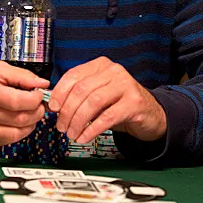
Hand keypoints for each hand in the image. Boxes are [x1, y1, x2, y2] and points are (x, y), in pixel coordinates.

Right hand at [0, 61, 48, 145]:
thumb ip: (21, 75)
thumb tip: (42, 83)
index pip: (18, 101)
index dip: (35, 99)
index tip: (39, 94)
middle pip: (20, 118)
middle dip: (37, 111)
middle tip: (38, 104)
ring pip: (18, 132)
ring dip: (31, 123)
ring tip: (30, 112)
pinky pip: (9, 141)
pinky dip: (20, 132)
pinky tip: (19, 122)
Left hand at [48, 57, 166, 143]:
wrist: (150, 114)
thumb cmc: (120, 104)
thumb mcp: (98, 95)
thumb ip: (79, 96)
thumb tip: (55, 106)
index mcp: (100, 66)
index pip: (73, 75)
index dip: (60, 93)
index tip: (52, 108)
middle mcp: (113, 71)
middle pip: (82, 89)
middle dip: (67, 111)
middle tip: (61, 126)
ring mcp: (126, 85)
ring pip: (93, 102)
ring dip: (78, 121)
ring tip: (72, 133)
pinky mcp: (134, 103)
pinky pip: (107, 117)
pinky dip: (92, 129)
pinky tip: (85, 137)